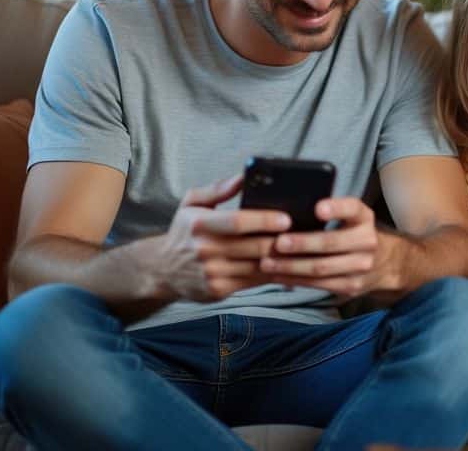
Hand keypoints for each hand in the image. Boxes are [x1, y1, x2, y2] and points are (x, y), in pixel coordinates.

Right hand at [150, 173, 290, 301]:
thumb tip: (244, 176)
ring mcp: (212, 273)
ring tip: (302, 249)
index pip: (237, 222)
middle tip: (305, 234)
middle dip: (282, 241)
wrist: (162, 269)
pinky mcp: (219, 290)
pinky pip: (254, 282)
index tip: (287, 218)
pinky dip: (274, 274)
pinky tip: (288, 265)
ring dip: (283, 259)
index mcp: (199, 224)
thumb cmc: (184, 231)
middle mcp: (205, 250)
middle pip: (254, 246)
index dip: (264, 220)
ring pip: (258, 266)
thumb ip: (218, 188)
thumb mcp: (191, 203)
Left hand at [258, 198, 393, 299]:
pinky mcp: (352, 286)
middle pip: (331, 243)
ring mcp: (361, 266)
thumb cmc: (356, 233)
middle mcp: (367, 241)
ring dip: (291, 266)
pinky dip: (295, 280)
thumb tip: (289, 213)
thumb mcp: (353, 218)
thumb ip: (332, 212)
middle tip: (277, 242)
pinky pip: (319, 284)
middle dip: (302, 243)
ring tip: (268, 263)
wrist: (388, 263)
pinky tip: (278, 276)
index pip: (352, 208)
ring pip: (321, 268)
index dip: (336, 208)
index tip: (317, 207)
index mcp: (364, 218)